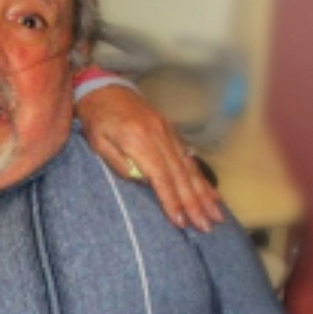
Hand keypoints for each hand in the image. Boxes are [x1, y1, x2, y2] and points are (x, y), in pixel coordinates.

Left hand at [76, 84, 223, 231]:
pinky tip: (211, 193)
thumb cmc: (96, 117)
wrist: (103, 87)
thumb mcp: (97, 141)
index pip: (160, 176)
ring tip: (216, 215)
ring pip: (189, 167)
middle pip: (180, 175)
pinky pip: (188, 157)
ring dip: (204, 194)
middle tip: (206, 226)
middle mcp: (158, 136)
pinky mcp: (170, 131)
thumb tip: (140, 181)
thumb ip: (117, 161)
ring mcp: (167, 132)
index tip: (180, 221)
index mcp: (138, 140)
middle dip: (194, 203)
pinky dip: (201, 177)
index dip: (171, 200)